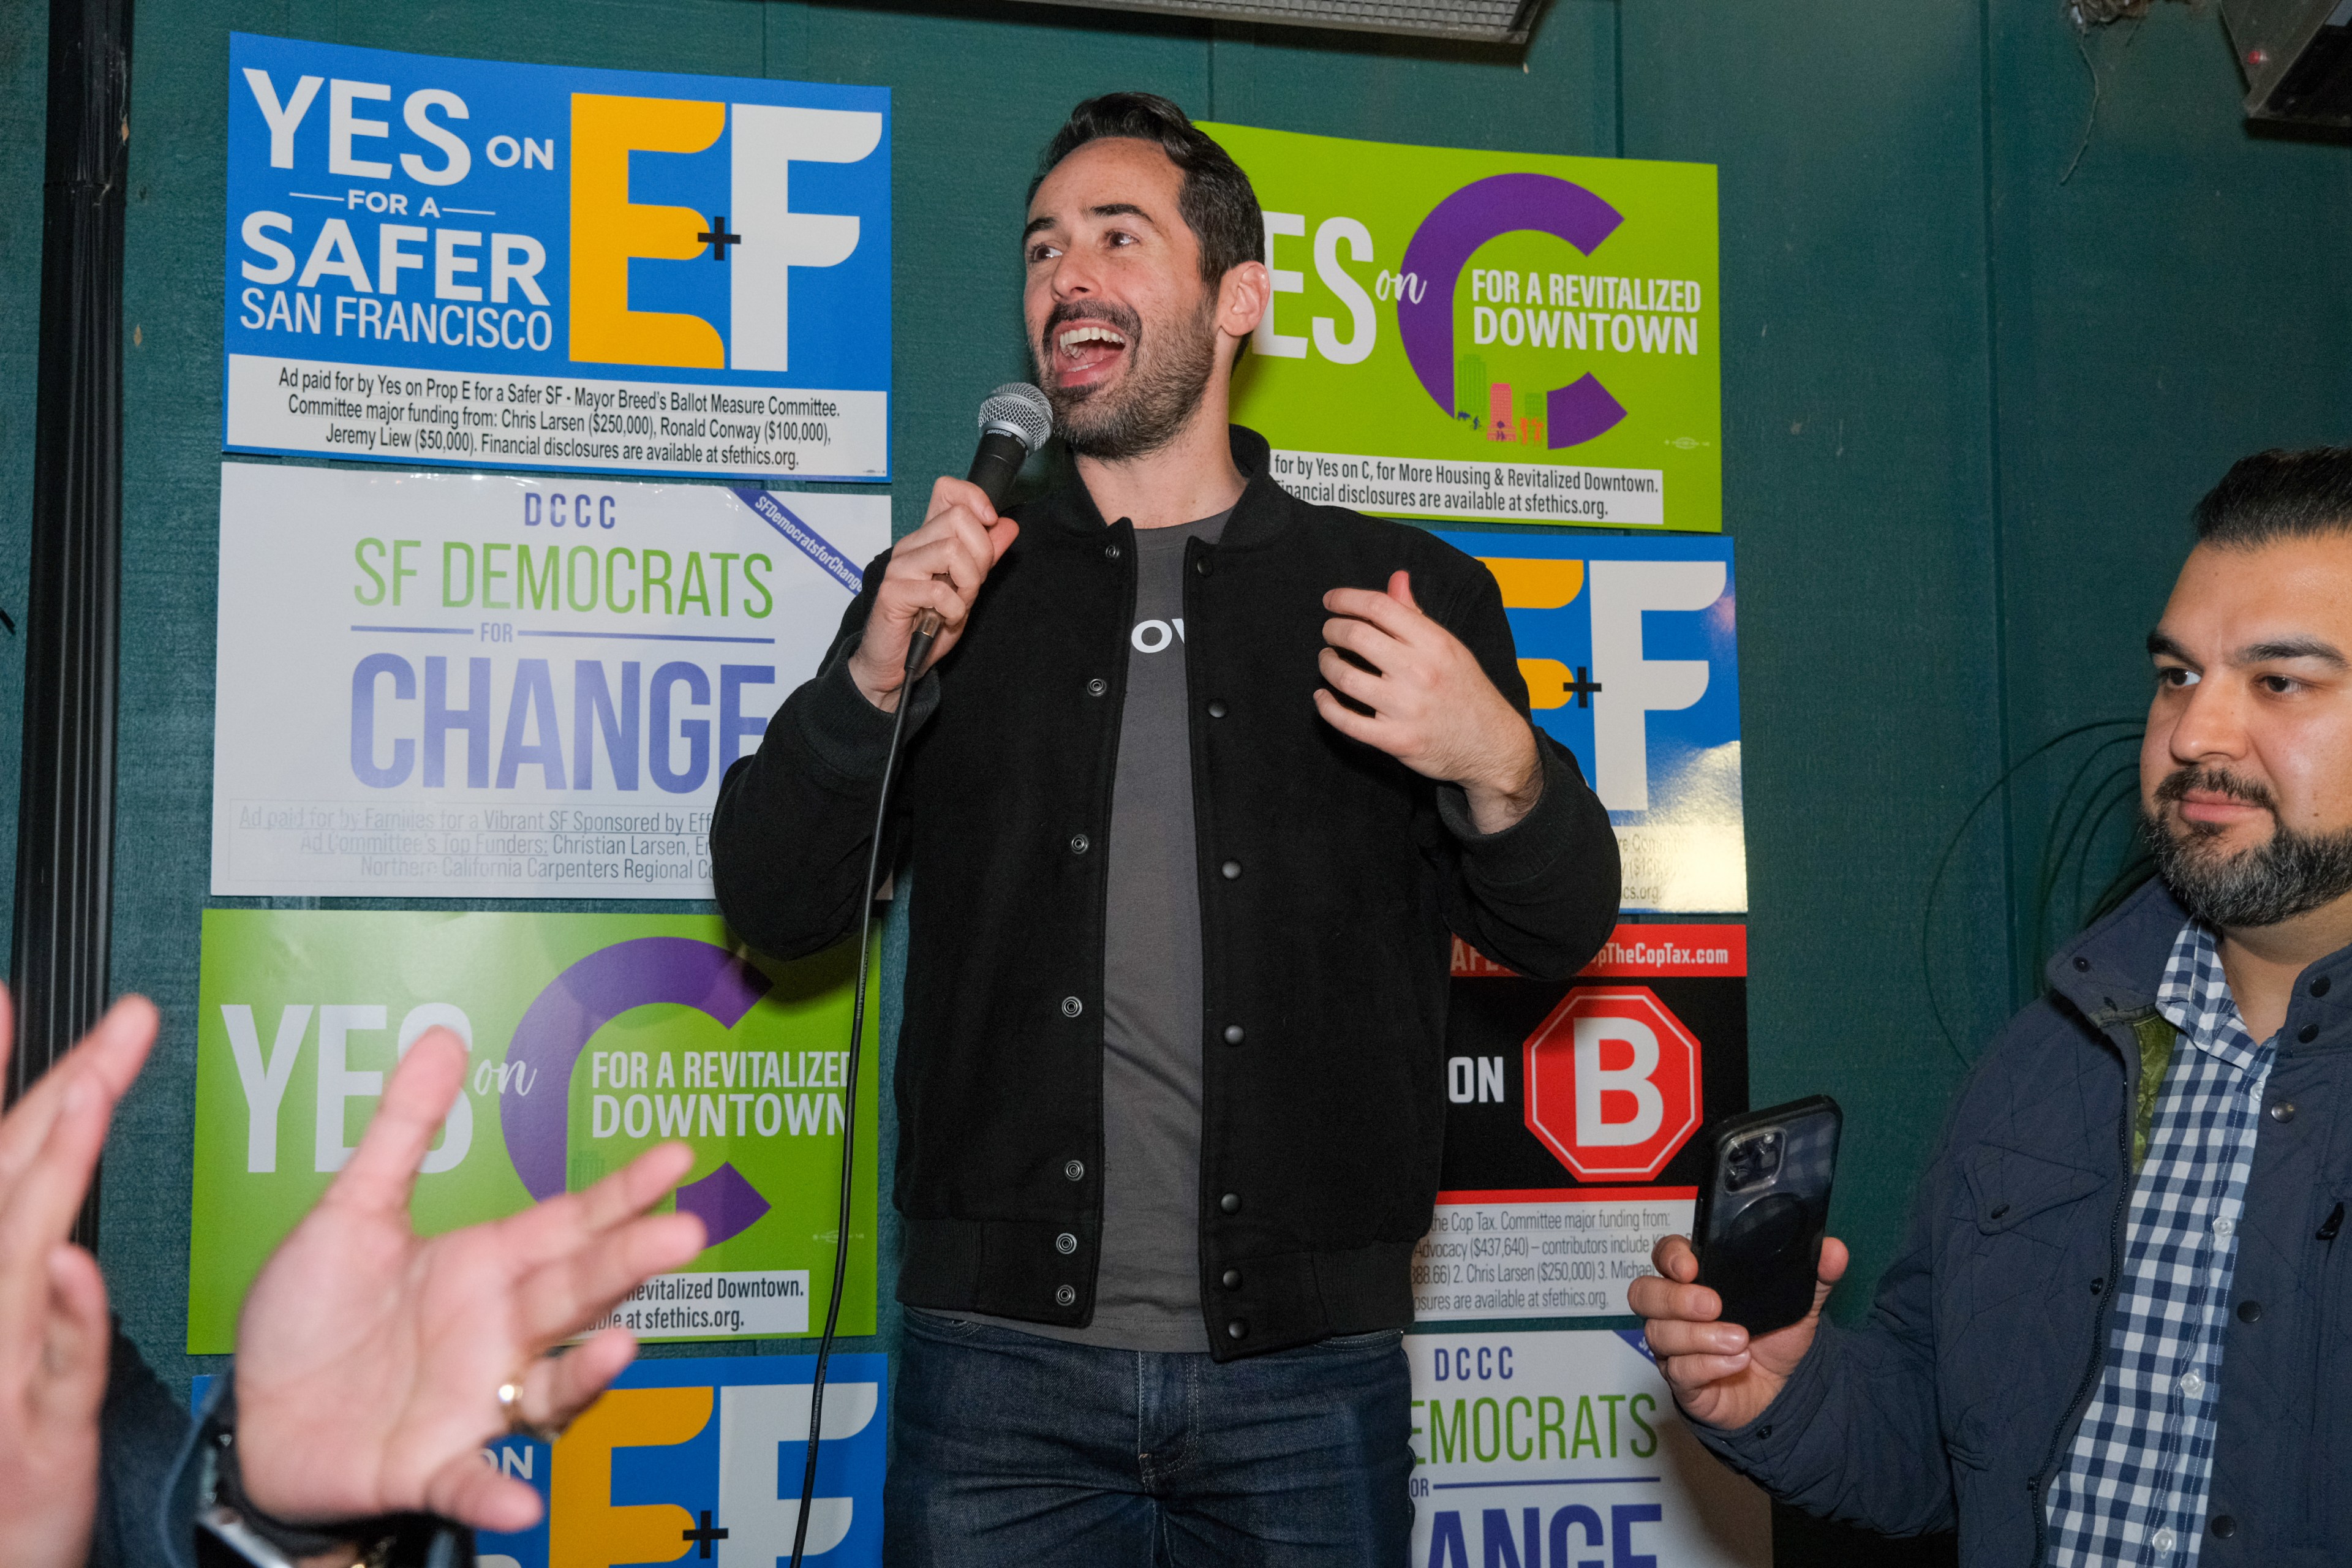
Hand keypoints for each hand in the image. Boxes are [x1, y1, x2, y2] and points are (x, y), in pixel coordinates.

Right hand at [0, 993, 159, 1567]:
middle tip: (113, 1022)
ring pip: (9, 1258)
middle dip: (53, 1094)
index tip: (8, 999)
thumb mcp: (25, 1363)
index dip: (4, 1078)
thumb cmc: (2, 1465)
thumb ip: (43, 1285)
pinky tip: (63, 1262)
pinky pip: (40, 1370)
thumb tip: (64, 1217)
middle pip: (1, 1185)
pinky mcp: (17, 1442)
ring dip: (47, 1173)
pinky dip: (52, 1316)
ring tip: (87, 1096)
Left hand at [232, 1029, 705, 1533]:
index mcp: (485, 1267)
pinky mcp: (431, 1464)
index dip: (624, 1190)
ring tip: (621, 1348)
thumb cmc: (310, 1319)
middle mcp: (498, 1331)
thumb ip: (404, 1130)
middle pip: (576, 1291)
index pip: (572, 1222)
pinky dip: (495, 1492)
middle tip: (682, 1233)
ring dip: (590, 1372)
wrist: (251, 1420)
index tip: (679, 1154)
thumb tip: (443, 1037)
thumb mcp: (351, 1213)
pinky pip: (470, 1480)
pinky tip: (519, 1501)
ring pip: (550, 1383)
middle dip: (630, 1262)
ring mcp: (475, 1399)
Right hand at [847, 476, 1019, 710]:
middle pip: (959, 519)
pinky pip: (939, 590)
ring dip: (967, 584)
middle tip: (970, 585)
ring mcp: (900, 566)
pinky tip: (945, 619)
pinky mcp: (894, 591)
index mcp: (928, 538)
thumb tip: (1007, 525)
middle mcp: (911, 545)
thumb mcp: (966, 587)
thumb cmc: (927, 625)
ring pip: (952, 550)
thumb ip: (986, 556)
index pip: (947, 491)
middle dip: (981, 555)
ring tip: (958, 603)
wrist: (897, 662)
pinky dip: (954, 610)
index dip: (974, 499)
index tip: (990, 524)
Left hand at [1315, 571, 1544, 832]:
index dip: (1347, 599)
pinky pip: (1346, 721)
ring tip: (1328, 660)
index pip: (1380, 606)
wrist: (1491, 746)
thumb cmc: (1466, 690)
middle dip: (1333, 629)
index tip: (1331, 600)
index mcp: (1434, 642)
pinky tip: (1323, 697)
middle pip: (1357, 636)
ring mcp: (1406, 708)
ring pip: (1345, 677)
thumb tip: (1396, 578)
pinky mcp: (1395, 740)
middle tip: (1330, 632)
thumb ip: (1416, 614)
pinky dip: (1326, 707)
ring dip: (1327, 665)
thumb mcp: (1449, 647)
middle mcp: (1420, 671)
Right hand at [1626, 1232, 1847, 1430]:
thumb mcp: (1799, 1303)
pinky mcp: (1681, 1381)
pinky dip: (1709, 1365)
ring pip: (1659, 1334)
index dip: (1669, 1256)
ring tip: (1741, 1341)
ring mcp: (1672, 1347)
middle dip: (1675, 1298)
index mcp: (1695, 1280)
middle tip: (1714, 1305)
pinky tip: (1738, 1362)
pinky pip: (1679, 1371)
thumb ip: (1814, 1275)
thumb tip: (1835, 1249)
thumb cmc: (1775, 1337)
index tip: (1690, 1265)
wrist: (1782, 1391)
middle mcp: (1674, 1310)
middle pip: (1643, 1293)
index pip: (1663, 1256)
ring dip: (1700, 1337)